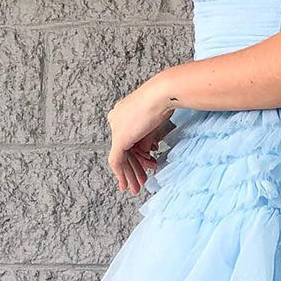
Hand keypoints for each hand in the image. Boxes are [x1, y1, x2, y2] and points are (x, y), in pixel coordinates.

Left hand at [106, 78, 176, 193]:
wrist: (162, 93)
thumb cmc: (164, 100)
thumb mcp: (155, 121)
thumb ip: (147, 137)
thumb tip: (146, 152)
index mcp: (122, 112)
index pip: (129, 139)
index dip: (137, 155)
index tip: (148, 164)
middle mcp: (116, 120)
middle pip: (125, 149)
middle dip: (133, 168)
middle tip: (139, 182)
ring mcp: (116, 129)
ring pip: (121, 157)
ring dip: (130, 174)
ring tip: (137, 187)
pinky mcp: (119, 139)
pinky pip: (117, 160)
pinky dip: (122, 174)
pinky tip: (126, 183)